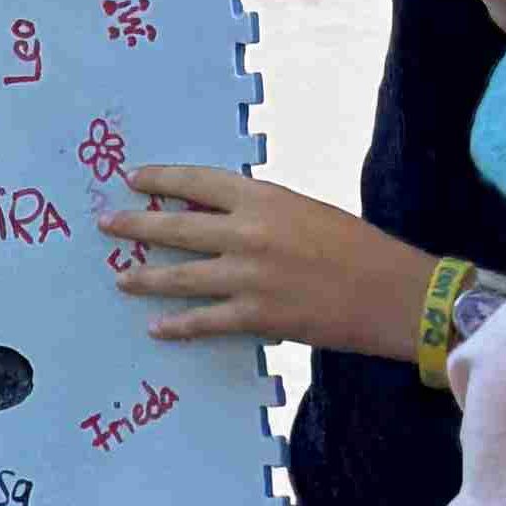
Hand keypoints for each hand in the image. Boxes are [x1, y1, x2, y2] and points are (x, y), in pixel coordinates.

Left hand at [101, 163, 430, 359]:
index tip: (133, 179)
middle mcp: (250, 233)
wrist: (398, 295)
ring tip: (120, 278)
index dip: (161, 180)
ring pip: (180, 276)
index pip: (198, 182)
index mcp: (266, 198)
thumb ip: (262, 213)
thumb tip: (217, 219)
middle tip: (107, 225)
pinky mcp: (258, 316)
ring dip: (145, 277)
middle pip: (176, 228)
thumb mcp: (307, 212)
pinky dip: (178, 325)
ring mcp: (250, 277)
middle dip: (135, 226)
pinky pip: (204, 321)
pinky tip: (157, 327)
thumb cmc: (360, 249)